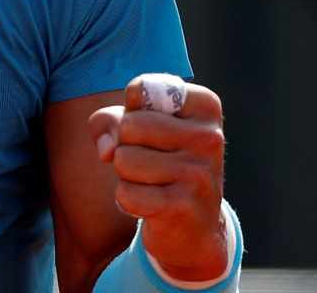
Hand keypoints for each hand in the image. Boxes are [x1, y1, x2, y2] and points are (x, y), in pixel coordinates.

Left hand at [87, 74, 227, 282]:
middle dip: (126, 145)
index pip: (141, 88)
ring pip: (123, 159)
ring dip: (126, 175)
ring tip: (151, 182)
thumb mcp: (137, 130)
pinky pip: (126, 193)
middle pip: (130, 124)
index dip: (131, 111)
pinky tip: (150, 204)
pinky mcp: (183, 206)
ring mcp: (199, 172)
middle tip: (149, 161)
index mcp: (205, 106)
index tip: (153, 129)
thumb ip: (109, 121)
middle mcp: (209, 136)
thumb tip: (107, 151)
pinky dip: (127, 200)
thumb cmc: (161, 162)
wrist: (194, 227)